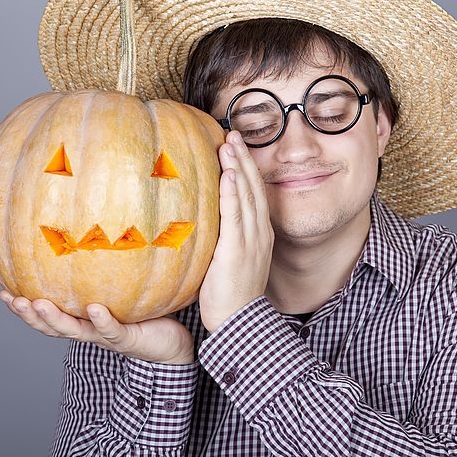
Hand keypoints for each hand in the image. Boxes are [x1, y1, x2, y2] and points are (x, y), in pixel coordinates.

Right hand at [0, 290, 194, 364]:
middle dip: (30, 314)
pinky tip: (94, 308)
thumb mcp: (122, 293)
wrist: (172, 346)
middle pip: (52, 326)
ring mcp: (106, 335)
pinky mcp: (127, 338)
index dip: (23, 307)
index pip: (47, 314)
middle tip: (12, 299)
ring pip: (75, 330)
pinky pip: (112, 329)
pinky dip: (101, 320)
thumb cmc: (146, 315)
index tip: (1, 291)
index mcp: (83, 320)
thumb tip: (95, 235)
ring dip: (55, 319)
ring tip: (39, 303)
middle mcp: (90, 329)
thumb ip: (106, 274)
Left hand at [199, 130, 274, 333]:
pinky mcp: (238, 249)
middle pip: (254, 188)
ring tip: (231, 144)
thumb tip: (198, 222)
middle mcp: (259, 232)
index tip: (235, 147)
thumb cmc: (230, 295)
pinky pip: (237, 216)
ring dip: (239, 168)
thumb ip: (219, 239)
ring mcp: (251, 240)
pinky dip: (235, 194)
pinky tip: (230, 176)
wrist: (239, 322)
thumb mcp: (226, 261)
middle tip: (234, 135)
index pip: (254, 193)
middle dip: (244, 160)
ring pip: (247, 196)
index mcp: (258, 233)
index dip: (246, 169)